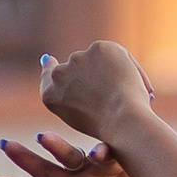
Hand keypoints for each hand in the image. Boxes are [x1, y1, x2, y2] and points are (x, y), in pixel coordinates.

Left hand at [0, 129, 164, 176]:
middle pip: (44, 173)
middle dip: (24, 159)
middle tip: (4, 145)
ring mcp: (94, 171)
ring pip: (66, 156)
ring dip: (54, 146)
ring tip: (43, 138)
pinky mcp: (112, 156)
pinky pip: (98, 148)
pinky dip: (98, 149)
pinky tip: (103, 153)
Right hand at [38, 43, 154, 140]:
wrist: (121, 119)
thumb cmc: (108, 127)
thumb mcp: (82, 119)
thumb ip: (76, 98)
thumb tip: (87, 81)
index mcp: (50, 95)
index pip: (47, 75)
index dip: (49, 67)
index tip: (49, 60)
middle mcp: (58, 75)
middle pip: (76, 65)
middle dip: (91, 71)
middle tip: (109, 81)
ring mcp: (77, 59)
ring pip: (97, 59)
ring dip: (109, 70)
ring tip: (122, 93)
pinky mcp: (98, 49)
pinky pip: (114, 54)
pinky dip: (124, 64)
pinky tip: (129, 81)